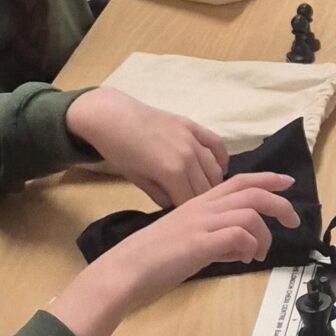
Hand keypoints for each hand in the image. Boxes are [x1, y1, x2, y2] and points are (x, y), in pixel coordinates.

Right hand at [50, 172, 298, 335]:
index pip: (239, 181)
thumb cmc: (152, 260)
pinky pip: (238, 236)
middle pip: (251, 192)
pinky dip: (249, 246)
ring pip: (249, 214)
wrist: (124, 271)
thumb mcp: (189, 242)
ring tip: (258, 254)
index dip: (267, 179)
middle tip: (293, 222)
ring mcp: (200, 224)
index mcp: (197, 203)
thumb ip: (217, 240)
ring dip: (263, 235)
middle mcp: (201, 207)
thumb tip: (242, 247)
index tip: (288, 183)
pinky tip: (243, 259)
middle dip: (279, 204)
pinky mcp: (199, 243)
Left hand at [64, 88, 228, 204]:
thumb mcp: (137, 180)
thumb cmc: (119, 151)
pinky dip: (222, 158)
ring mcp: (193, 139)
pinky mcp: (193, 126)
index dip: (189, 212)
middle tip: (199, 209)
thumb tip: (175, 204)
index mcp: (172, 172)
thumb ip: (160, 195)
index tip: (187, 218)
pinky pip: (217, 144)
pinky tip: (221, 169)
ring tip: (209, 193)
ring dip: (213, 183)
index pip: (191, 201)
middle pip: (206, 187)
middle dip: (203, 201)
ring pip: (214, 169)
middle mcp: (189, 156)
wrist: (112, 117)